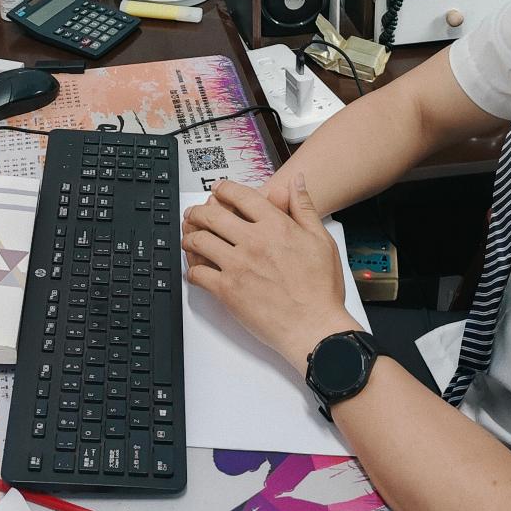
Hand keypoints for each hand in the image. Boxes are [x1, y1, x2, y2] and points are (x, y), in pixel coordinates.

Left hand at [182, 176, 359, 371]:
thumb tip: (297, 183)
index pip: (240, 196)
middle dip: (198, 211)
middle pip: (212, 215)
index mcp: (275, 226)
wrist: (314, 327)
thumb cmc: (320, 289)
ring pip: (199, 241)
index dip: (224, 189)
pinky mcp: (227, 291)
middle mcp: (253, 242)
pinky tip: (195, 270)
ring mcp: (237, 266)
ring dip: (189, 237)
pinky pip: (198, 274)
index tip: (218, 190)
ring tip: (189, 239)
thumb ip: (304, 208)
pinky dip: (192, 270)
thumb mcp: (321, 240)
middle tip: (194, 214)